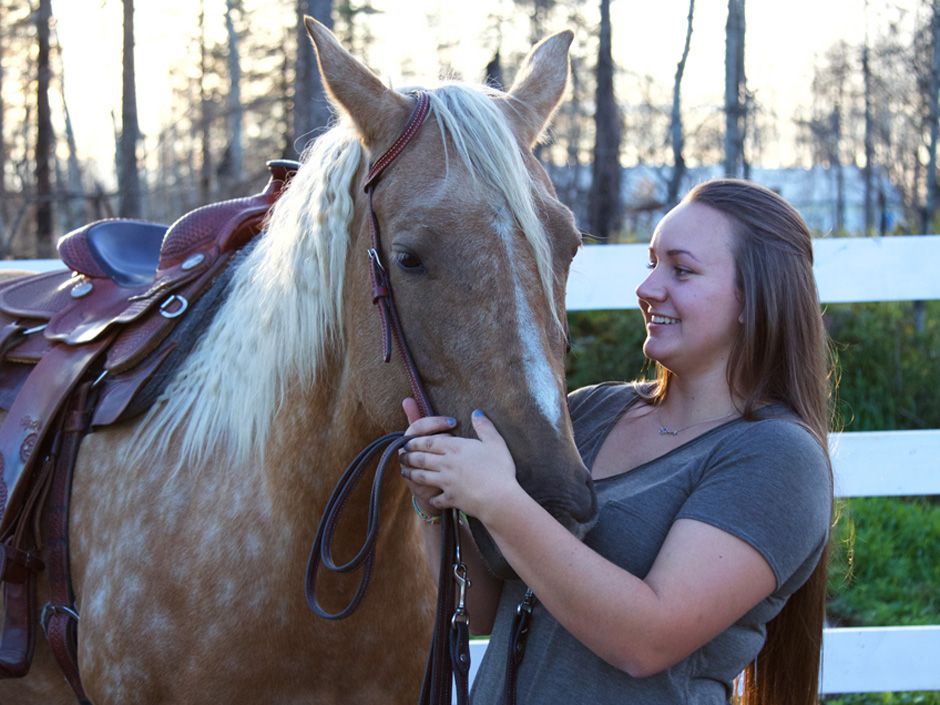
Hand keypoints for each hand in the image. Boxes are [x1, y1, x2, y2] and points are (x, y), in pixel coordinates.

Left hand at [400, 405, 521, 523]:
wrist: (498, 498)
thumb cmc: (499, 469)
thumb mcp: (495, 442)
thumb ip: (484, 427)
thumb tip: (477, 412)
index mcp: (456, 448)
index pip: (430, 442)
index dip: (417, 441)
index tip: (408, 440)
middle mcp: (446, 464)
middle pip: (422, 458)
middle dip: (410, 456)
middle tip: (402, 455)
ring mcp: (446, 482)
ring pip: (423, 476)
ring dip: (411, 473)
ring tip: (404, 471)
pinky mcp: (450, 498)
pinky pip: (437, 498)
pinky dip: (432, 498)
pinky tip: (430, 497)